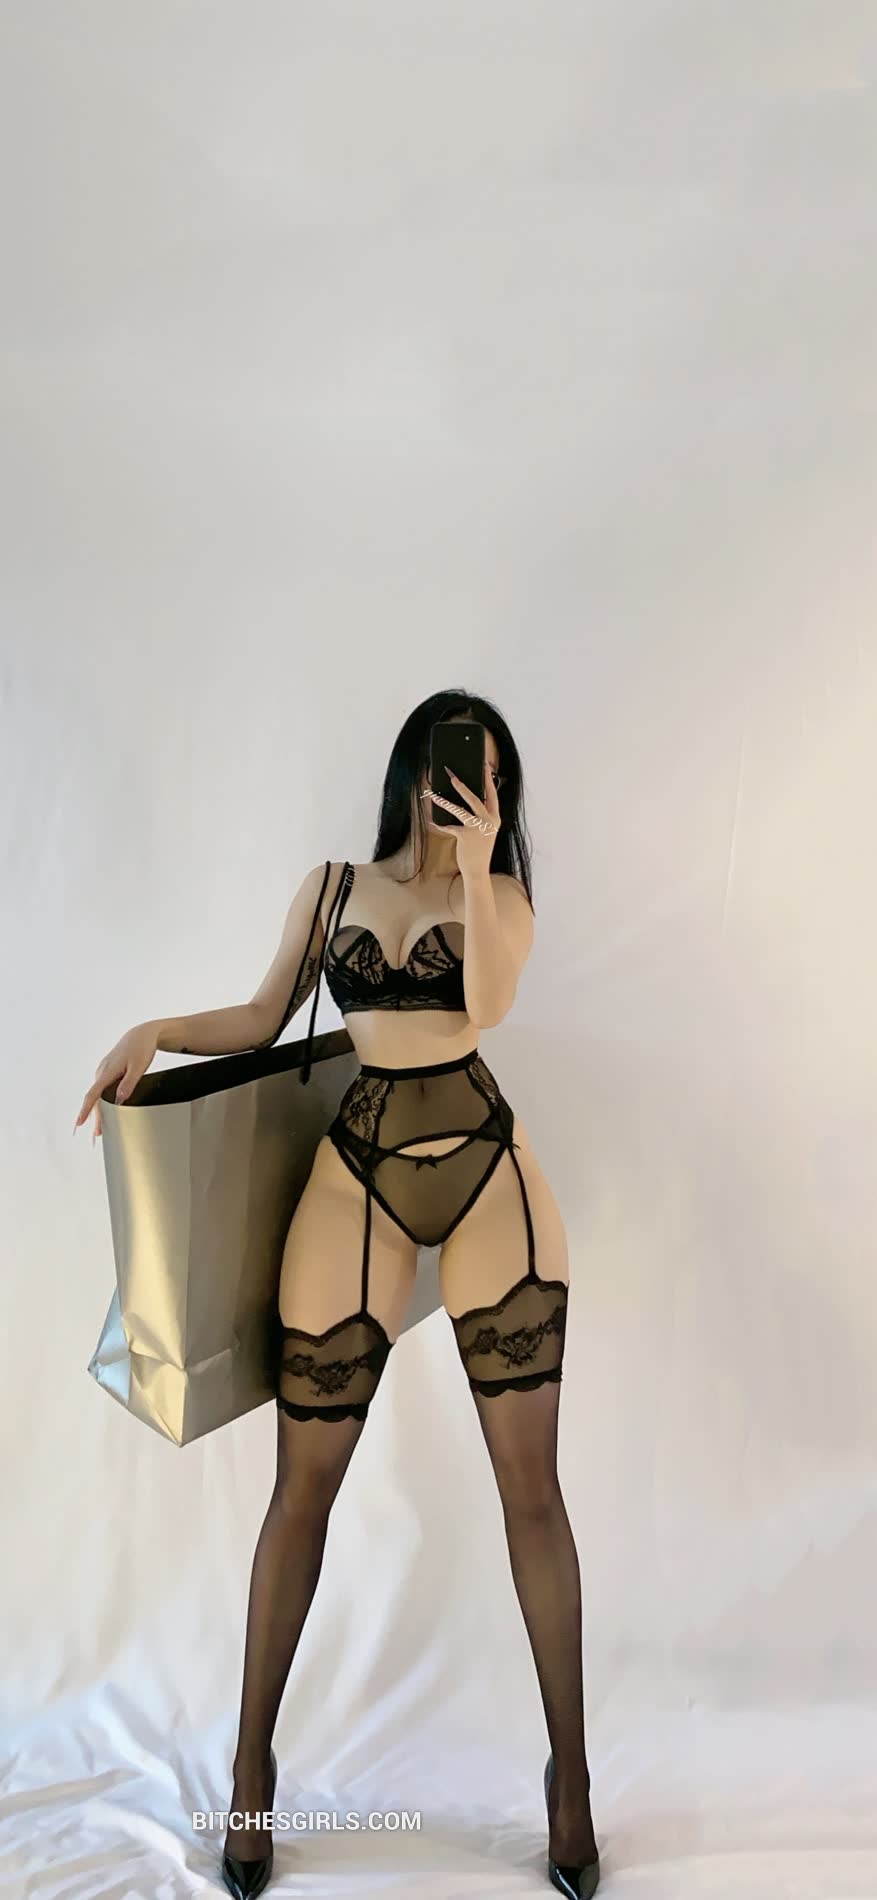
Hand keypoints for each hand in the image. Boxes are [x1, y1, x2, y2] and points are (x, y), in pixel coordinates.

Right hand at [73, 1022, 158, 1140]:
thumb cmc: (141, 1048)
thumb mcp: (139, 1066)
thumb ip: (129, 1083)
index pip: (93, 1094)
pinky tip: (106, 1111)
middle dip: (94, 1117)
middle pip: (95, 1098)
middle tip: (96, 1135)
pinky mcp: (108, 1072)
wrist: (141, 1034)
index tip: (79, 1122)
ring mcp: (104, 1071)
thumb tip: (120, 1099)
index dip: (86, 1110)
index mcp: (107, 1071)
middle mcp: (102, 1072)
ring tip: (100, 1129)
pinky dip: (102, 1102)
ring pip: (98, 1095)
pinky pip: (102, 1090)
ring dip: (98, 1111)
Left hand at [421, 759, 500, 875]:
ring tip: (434, 796)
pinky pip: (450, 826)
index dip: (489, 780)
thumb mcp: (485, 831)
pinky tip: (434, 823)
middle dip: (462, 786)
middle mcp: (489, 821)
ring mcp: (477, 828)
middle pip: (474, 799)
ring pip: (459, 810)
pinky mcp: (465, 835)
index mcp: (495, 818)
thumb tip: (470, 799)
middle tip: (452, 776)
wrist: (478, 870)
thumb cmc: (479, 849)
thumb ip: (480, 816)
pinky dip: (441, 825)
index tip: (486, 766)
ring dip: (444, 802)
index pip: (493, 795)